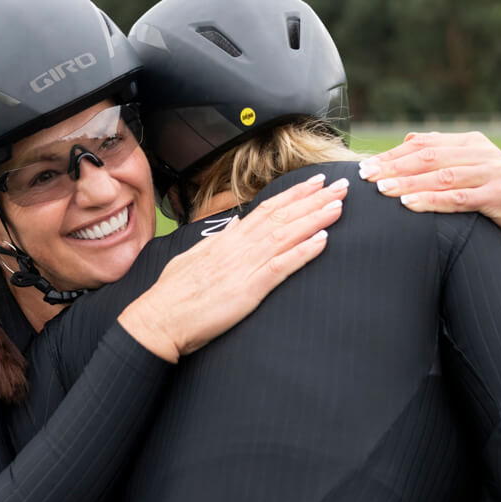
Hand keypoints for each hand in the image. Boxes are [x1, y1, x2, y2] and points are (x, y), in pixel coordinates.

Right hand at [118, 174, 346, 360]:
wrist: (159, 318)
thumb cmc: (174, 294)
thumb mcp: (195, 257)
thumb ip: (219, 241)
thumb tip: (236, 225)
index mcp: (227, 240)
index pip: (266, 209)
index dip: (293, 195)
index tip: (315, 183)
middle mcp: (238, 247)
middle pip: (282, 216)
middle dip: (314, 199)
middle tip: (340, 186)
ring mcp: (244, 266)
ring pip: (286, 235)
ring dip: (315, 219)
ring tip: (338, 206)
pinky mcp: (248, 289)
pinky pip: (281, 267)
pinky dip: (302, 253)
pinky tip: (322, 242)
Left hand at [358, 132, 500, 243]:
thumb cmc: (493, 193)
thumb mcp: (470, 168)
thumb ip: (442, 154)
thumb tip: (407, 139)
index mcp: (470, 142)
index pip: (424, 143)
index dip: (393, 154)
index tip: (366, 166)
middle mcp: (480, 153)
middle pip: (429, 156)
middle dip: (394, 166)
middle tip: (366, 176)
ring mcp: (492, 172)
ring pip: (442, 176)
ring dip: (409, 183)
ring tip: (383, 190)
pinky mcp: (499, 195)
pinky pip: (459, 199)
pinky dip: (432, 200)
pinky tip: (410, 204)